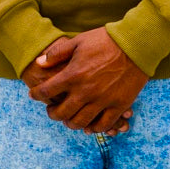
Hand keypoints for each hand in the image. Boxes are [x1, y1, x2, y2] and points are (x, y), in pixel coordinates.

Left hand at [26, 28, 146, 133]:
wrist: (136, 44)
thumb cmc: (105, 40)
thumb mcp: (78, 41)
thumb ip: (57, 53)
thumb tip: (38, 63)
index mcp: (73, 75)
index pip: (46, 91)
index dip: (36, 95)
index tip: (33, 95)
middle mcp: (85, 91)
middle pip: (61, 113)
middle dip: (52, 113)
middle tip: (51, 110)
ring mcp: (103, 100)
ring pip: (80, 122)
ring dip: (70, 123)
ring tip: (68, 119)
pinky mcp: (119, 105)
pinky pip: (103, 124)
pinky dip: (93, 128)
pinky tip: (89, 125)